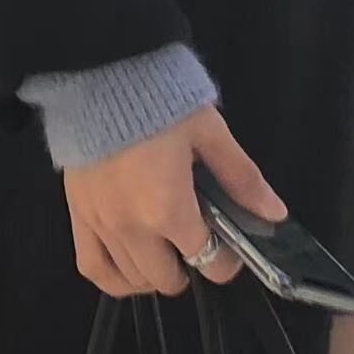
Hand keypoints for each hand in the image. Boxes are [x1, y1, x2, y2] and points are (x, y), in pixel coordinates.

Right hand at [63, 106, 286, 297]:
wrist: (104, 73)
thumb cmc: (159, 101)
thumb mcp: (209, 133)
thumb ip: (241, 177)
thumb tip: (275, 212)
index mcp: (169, 209)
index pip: (207, 261)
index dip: (226, 262)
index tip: (230, 248)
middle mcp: (132, 227)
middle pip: (167, 279)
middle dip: (191, 267)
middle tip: (198, 241)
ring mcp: (101, 224)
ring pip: (131, 279)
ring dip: (155, 274)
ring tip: (167, 252)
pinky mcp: (78, 213)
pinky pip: (92, 268)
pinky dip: (114, 278)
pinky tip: (129, 270)